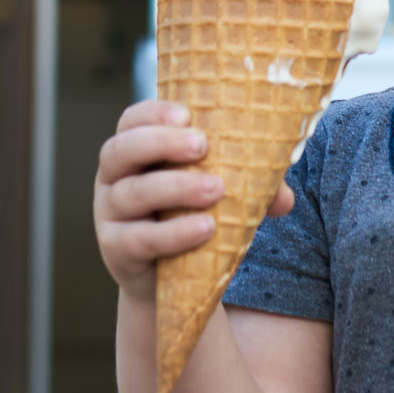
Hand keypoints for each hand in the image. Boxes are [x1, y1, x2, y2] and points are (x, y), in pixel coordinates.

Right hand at [93, 99, 294, 302]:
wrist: (169, 279)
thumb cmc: (191, 216)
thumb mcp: (215, 194)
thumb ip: (248, 187)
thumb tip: (285, 199)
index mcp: (134, 152)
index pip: (131, 120)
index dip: (154, 113)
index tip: (189, 113)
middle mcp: (112, 178)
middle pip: (120, 150)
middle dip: (161, 143)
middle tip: (203, 145)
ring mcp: (108, 215)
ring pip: (131, 194)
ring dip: (175, 187)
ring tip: (216, 190)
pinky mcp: (116, 250)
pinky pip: (139, 239)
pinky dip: (173, 233)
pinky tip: (205, 229)